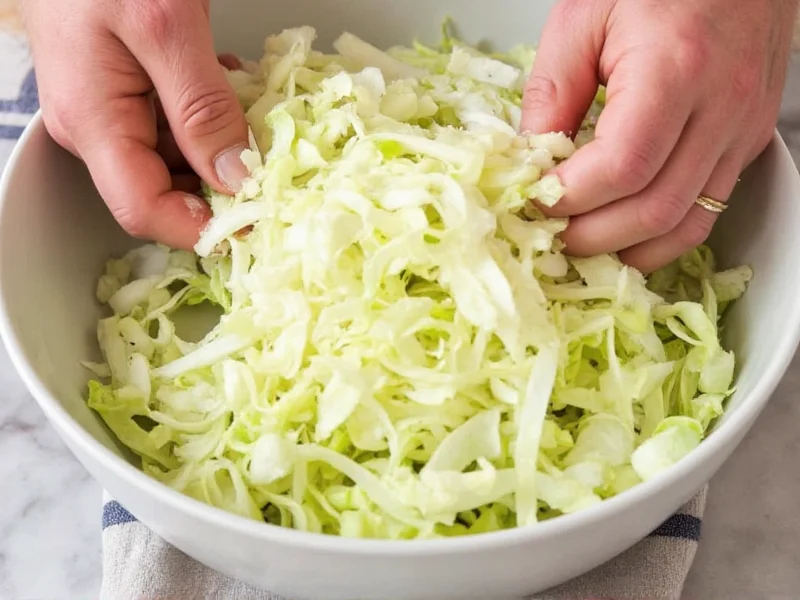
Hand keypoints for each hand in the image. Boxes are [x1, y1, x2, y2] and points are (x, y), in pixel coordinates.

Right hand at [24, 0, 249, 249]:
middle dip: (220, 192)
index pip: (144, 209)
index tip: (256, 226)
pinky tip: (236, 96)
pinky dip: (211, 121)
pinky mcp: (127, 85)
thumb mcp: (165, 26)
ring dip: (222, 153)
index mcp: (94, 121)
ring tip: (261, 131)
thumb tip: (235, 179)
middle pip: (164, 191)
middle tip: (274, 177)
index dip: (202, 230)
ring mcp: (110, 105)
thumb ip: (201, 107)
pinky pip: (174, 124)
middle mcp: (97, 125)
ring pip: (175, 159)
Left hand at [522, 0, 796, 271]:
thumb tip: (531, 159)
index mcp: (675, 68)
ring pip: (687, 225)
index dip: (571, 198)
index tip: (535, 200)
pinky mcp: (747, 142)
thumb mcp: (582, 17)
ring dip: (628, 249)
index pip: (622, 166)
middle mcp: (720, 107)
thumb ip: (552, 92)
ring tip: (584, 243)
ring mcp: (740, 129)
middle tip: (551, 234)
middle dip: (592, 236)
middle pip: (654, 210)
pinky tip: (627, 233)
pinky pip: (708, 210)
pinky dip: (662, 236)